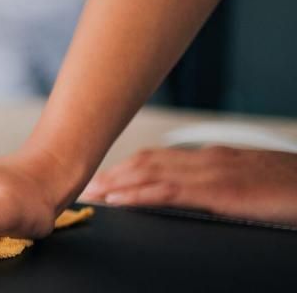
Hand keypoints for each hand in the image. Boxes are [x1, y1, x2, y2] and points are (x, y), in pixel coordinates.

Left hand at [81, 146, 296, 225]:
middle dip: (111, 173)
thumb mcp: (249, 183)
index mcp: (213, 157)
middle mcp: (207, 159)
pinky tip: (119, 201)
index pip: (158, 158)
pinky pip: (169, 192)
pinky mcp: (219, 192)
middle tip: (83, 185)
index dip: (125, 167)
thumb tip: (196, 197)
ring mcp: (212, 173)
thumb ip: (219, 186)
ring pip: (150, 172)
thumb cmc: (291, 189)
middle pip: (146, 162)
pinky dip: (138, 195)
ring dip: (116, 182)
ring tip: (91, 193)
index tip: (101, 178)